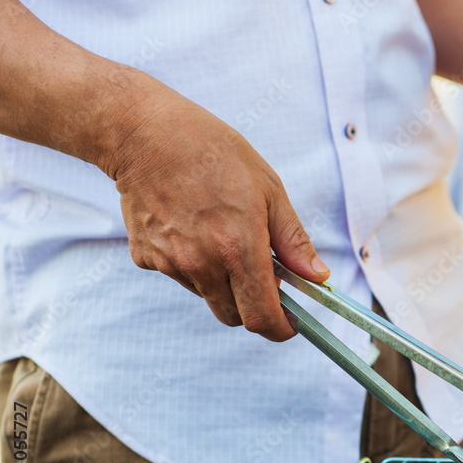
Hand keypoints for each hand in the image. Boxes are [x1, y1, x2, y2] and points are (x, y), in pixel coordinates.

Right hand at [103, 73, 327, 341]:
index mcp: (238, 248)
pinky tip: (192, 227)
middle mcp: (202, 264)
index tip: (293, 322)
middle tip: (265, 274)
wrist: (143, 133)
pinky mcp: (147, 258)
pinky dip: (194, 265)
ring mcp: (170, 264)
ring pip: (208, 296)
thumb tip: (319, 279)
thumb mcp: (269, 189)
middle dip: (254, 306)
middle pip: (235, 316)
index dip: (281, 328)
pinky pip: (180, 276)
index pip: (262, 318)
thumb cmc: (214, 154)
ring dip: (224, 283)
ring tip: (223, 234)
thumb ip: (294, 241)